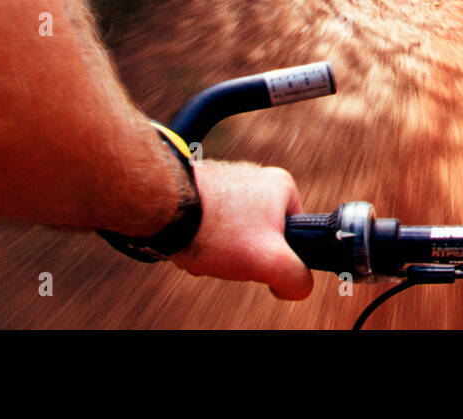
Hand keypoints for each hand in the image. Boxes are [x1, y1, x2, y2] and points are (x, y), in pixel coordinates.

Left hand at [169, 160, 313, 298]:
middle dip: (244, 254)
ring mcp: (227, 180)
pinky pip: (211, 224)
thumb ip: (296, 277)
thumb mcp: (269, 261)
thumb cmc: (215, 228)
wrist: (162, 208)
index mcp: (282, 185)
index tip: (259, 260)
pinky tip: (193, 242)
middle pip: (261, 234)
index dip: (279, 256)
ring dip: (221, 250)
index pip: (294, 233)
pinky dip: (203, 238)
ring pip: (233, 232)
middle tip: (230, 258)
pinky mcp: (202, 189)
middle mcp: (256, 176)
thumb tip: (300, 286)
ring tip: (207, 249)